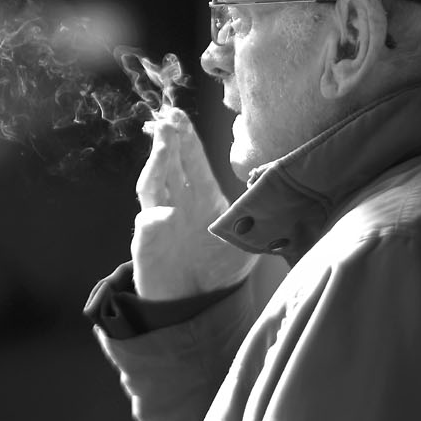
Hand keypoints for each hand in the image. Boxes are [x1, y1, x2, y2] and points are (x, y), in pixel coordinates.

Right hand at [132, 107, 254, 299]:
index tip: (180, 114)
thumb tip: (273, 202)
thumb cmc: (217, 272)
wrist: (195, 306)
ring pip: (152, 186)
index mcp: (201, 197)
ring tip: (162, 145)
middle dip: (167, 139)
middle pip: (168, 163)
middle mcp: (177, 203)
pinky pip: (147, 228)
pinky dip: (154, 220)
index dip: (185, 137)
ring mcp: (159, 223)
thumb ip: (255, 222)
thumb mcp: (245, 243)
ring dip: (156, 164)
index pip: (190, 159)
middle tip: (167, 117)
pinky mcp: (147, 247)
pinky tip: (165, 214)